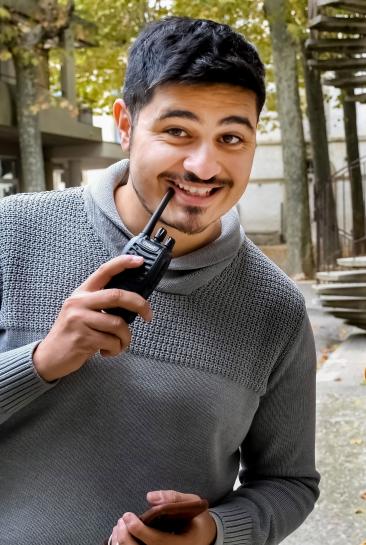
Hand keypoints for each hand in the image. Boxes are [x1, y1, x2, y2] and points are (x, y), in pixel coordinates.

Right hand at [33, 255, 151, 381]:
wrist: (51, 357)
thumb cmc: (74, 333)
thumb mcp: (82, 311)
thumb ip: (101, 304)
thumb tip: (132, 302)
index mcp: (81, 293)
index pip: (104, 271)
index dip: (123, 263)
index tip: (140, 261)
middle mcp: (78, 303)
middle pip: (117, 296)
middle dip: (139, 304)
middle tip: (149, 315)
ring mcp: (79, 320)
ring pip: (118, 324)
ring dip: (125, 338)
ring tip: (119, 344)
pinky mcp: (82, 338)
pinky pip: (112, 342)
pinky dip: (116, 349)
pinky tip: (106, 351)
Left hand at [110, 490, 216, 544]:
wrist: (204, 535)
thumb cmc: (197, 518)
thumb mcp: (192, 502)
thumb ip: (173, 498)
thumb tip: (150, 497)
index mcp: (183, 544)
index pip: (157, 542)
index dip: (140, 530)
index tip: (128, 516)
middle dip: (127, 538)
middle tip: (121, 521)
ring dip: (124, 543)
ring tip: (119, 527)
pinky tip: (121, 537)